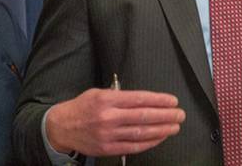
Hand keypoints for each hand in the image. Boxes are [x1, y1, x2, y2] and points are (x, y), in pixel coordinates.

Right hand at [45, 88, 185, 157]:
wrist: (61, 127)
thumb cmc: (82, 107)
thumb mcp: (98, 93)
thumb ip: (119, 95)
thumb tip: (144, 99)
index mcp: (106, 100)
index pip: (139, 99)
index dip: (158, 100)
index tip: (172, 101)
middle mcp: (108, 117)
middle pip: (143, 116)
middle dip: (165, 115)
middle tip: (180, 114)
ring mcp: (108, 135)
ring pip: (141, 133)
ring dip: (161, 130)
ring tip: (174, 127)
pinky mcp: (108, 149)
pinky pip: (133, 146)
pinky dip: (149, 142)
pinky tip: (160, 137)